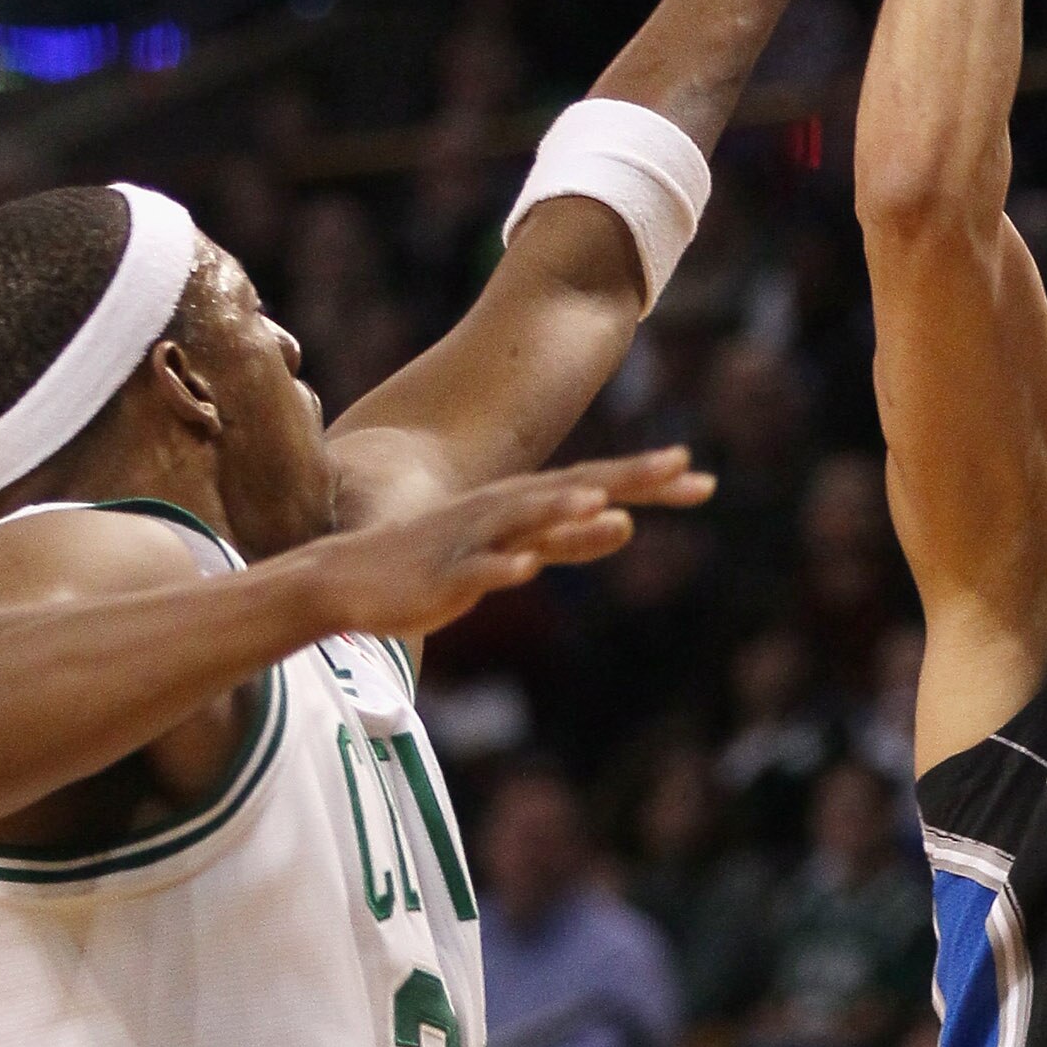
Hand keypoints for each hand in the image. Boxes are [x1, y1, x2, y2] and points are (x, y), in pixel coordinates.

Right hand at [307, 448, 713, 639]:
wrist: (347, 581)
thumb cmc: (438, 566)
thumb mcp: (519, 548)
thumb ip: (568, 538)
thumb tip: (624, 522)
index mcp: (522, 506)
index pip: (593, 484)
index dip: (644, 478)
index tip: (698, 474)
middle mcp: (503, 513)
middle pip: (572, 491)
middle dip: (624, 479)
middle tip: (681, 465)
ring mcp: (472, 542)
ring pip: (523, 524)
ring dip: (560, 514)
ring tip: (604, 506)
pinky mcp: (442, 576)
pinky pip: (474, 572)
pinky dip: (500, 567)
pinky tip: (525, 567)